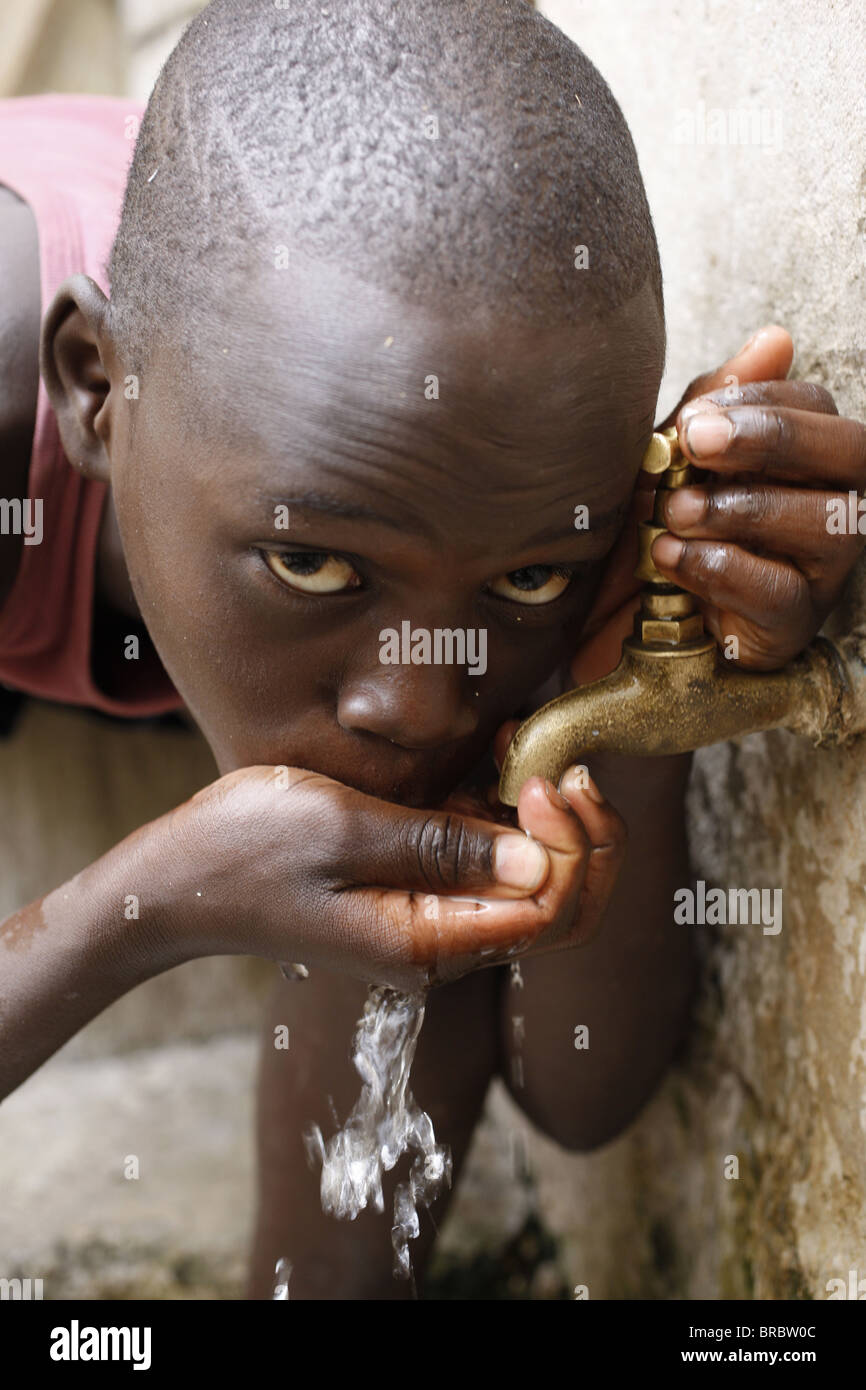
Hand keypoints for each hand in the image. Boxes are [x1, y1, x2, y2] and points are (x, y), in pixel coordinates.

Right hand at [153, 764, 623, 989]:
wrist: (178, 877)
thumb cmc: (245, 849)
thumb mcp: (345, 831)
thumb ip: (443, 848)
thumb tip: (540, 862)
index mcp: (426, 944)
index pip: (550, 912)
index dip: (570, 846)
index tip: (543, 778)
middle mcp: (440, 946)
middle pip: (558, 908)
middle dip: (581, 840)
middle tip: (564, 767)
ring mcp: (430, 922)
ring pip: (533, 886)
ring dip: (548, 822)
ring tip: (526, 749)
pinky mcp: (415, 894)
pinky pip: (489, 867)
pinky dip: (508, 818)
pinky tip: (496, 763)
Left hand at [571, 326, 865, 678]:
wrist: (616, 618)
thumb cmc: (659, 527)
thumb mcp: (674, 458)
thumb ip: (716, 402)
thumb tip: (776, 338)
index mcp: (807, 458)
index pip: (817, 406)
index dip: (761, 401)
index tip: (694, 417)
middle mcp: (835, 505)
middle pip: (853, 452)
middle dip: (774, 439)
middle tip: (697, 442)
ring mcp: (823, 569)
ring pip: (830, 523)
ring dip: (743, 509)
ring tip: (676, 510)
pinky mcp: (793, 624)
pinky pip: (783, 592)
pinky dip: (723, 567)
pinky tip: (673, 557)